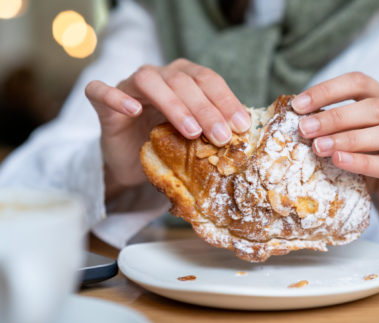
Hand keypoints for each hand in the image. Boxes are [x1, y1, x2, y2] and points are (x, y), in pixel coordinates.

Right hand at [85, 59, 249, 196]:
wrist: (132, 162)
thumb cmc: (169, 145)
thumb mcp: (197, 139)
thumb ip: (216, 130)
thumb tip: (249, 135)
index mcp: (185, 78)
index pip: (209, 80)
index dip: (226, 101)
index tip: (242, 126)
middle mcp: (159, 75)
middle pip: (183, 81)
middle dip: (206, 109)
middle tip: (222, 136)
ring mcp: (129, 86)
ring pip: (148, 80)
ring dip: (173, 104)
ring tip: (191, 131)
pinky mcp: (104, 104)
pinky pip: (102, 91)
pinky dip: (117, 97)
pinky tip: (134, 110)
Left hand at [292, 72, 378, 225]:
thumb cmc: (373, 157)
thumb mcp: (354, 135)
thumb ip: (335, 124)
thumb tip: (297, 119)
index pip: (360, 83)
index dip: (328, 91)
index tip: (299, 105)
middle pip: (375, 108)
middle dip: (336, 117)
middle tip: (305, 129)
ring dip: (349, 139)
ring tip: (319, 147)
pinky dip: (362, 162)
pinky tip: (339, 161)